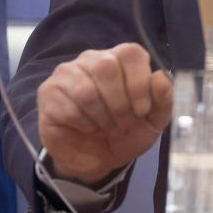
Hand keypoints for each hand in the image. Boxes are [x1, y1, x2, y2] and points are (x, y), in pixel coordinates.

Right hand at [36, 42, 172, 185]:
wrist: (98, 159)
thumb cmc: (127, 132)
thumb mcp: (154, 120)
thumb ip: (163, 98)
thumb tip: (161, 77)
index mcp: (121, 58)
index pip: (131, 53)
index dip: (139, 83)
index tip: (142, 110)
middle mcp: (93, 58)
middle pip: (107, 67)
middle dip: (119, 104)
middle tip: (122, 123)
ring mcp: (67, 73)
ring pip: (86, 89)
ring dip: (101, 117)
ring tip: (106, 128)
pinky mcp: (48, 92)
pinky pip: (67, 106)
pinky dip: (83, 124)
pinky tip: (87, 129)